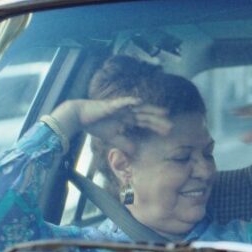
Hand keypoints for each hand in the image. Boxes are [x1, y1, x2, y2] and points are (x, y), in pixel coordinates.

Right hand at [51, 97, 171, 153]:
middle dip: (159, 120)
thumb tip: (134, 151)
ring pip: (139, 108)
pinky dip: (130, 101)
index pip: (145, 123)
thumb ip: (124, 143)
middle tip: (172, 126)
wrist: (79, 117)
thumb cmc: (96, 125)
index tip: (168, 132)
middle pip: (146, 116)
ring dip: (152, 110)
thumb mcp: (112, 137)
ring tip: (165, 112)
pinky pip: (122, 102)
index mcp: (127, 119)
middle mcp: (126, 112)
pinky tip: (139, 101)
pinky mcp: (111, 105)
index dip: (156, 127)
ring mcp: (120, 108)